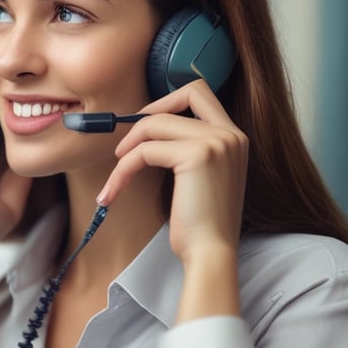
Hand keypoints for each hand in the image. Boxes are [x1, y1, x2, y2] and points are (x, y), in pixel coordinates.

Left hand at [97, 80, 247, 263]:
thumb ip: (187, 148)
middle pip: (182, 95)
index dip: (167, 101)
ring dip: (127, 151)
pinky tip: (113, 191)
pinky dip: (123, 170)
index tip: (145, 124)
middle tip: (125, 145)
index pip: (201, 93)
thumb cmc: (200, 223)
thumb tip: (146, 128)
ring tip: (115, 177)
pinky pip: (143, 152)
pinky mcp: (197, 155)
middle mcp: (230, 134)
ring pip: (154, 125)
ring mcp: (216, 142)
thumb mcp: (200, 177)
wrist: (211, 254)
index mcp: (234, 138)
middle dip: (147, 115)